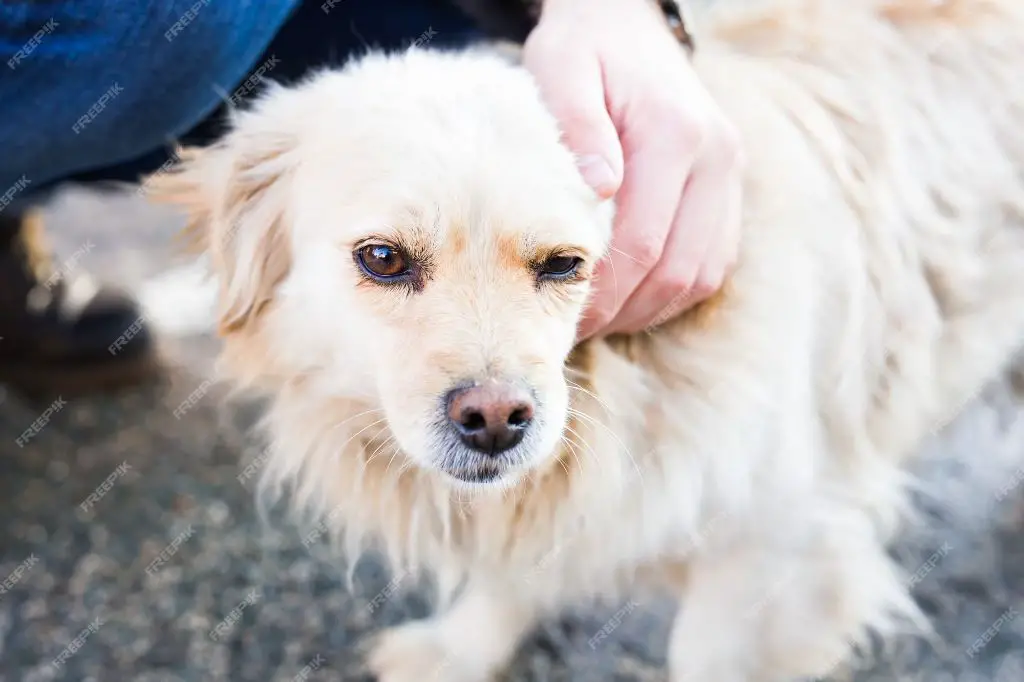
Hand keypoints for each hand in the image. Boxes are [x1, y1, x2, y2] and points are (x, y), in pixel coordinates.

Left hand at [522, 0, 743, 338]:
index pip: (645, 240)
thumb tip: (598, 190)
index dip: (605, 291)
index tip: (563, 316)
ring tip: (600, 321)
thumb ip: (577, 125)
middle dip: (624, 311)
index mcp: (676, 133)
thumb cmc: (584, 51)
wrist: (626, 24)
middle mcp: (716, 158)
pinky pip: (712, 263)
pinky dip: (673, 292)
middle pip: (677, 268)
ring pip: (701, 275)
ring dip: (650, 308)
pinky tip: (632, 298)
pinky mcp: (728, 192)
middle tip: (574, 330)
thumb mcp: (563, 68)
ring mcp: (729, 176)